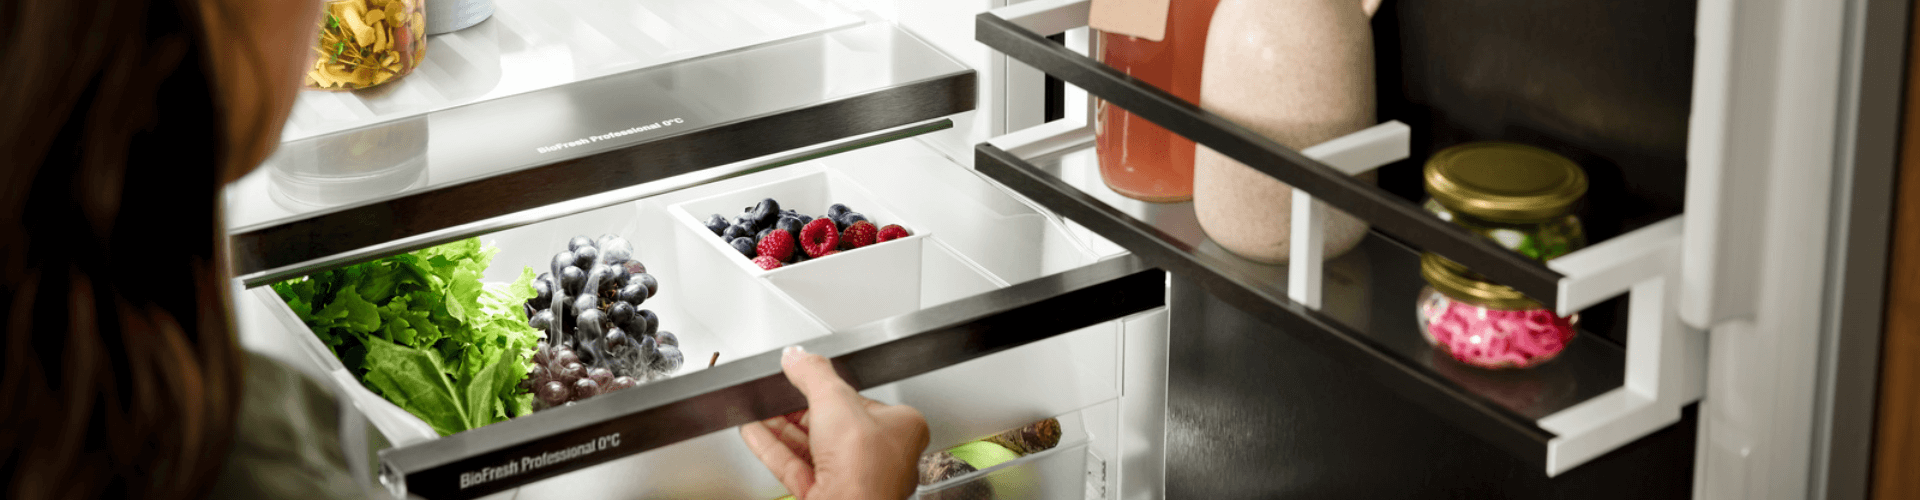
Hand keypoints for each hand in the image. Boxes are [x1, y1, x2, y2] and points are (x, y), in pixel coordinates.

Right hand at [741, 346, 929, 499]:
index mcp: (901, 430)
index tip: (805, 376)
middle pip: (831, 424)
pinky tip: (754, 430)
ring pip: (810, 446)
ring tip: (758, 408)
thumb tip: (797, 356)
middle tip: (776, 390)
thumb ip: (814, 374)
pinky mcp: (822, 495)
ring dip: (780, 426)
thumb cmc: (866, 472)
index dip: (829, 388)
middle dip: (797, 408)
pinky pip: (793, 465)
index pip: (860, 400)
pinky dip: (771, 446)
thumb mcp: (837, 401)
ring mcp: (850, 479)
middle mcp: (879, 457)